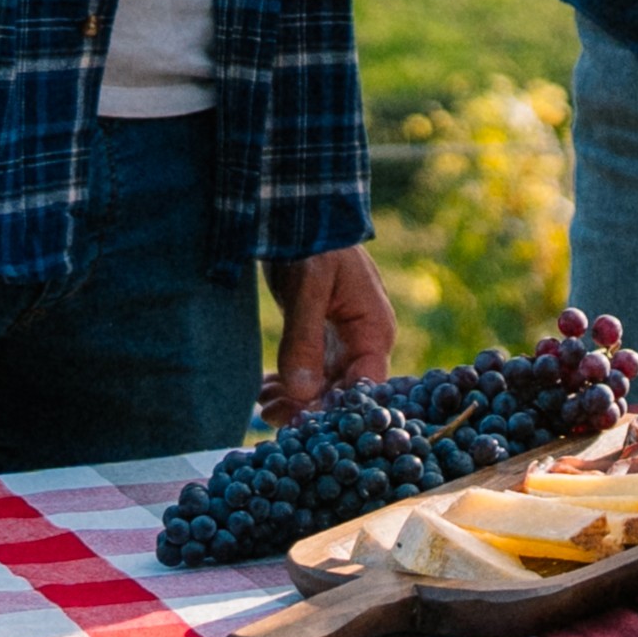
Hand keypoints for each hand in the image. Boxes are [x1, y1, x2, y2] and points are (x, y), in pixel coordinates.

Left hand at [265, 244, 395, 416]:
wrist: (301, 216)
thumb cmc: (315, 244)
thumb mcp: (309, 287)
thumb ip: (305, 340)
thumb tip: (303, 392)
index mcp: (374, 331)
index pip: (365, 386)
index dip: (336, 409)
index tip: (301, 420)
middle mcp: (362, 342)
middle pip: (341, 392)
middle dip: (308, 408)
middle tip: (271, 415)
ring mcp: (341, 342)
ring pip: (322, 387)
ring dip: (293, 400)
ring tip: (263, 405)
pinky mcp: (320, 338)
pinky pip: (308, 374)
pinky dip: (287, 386)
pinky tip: (265, 392)